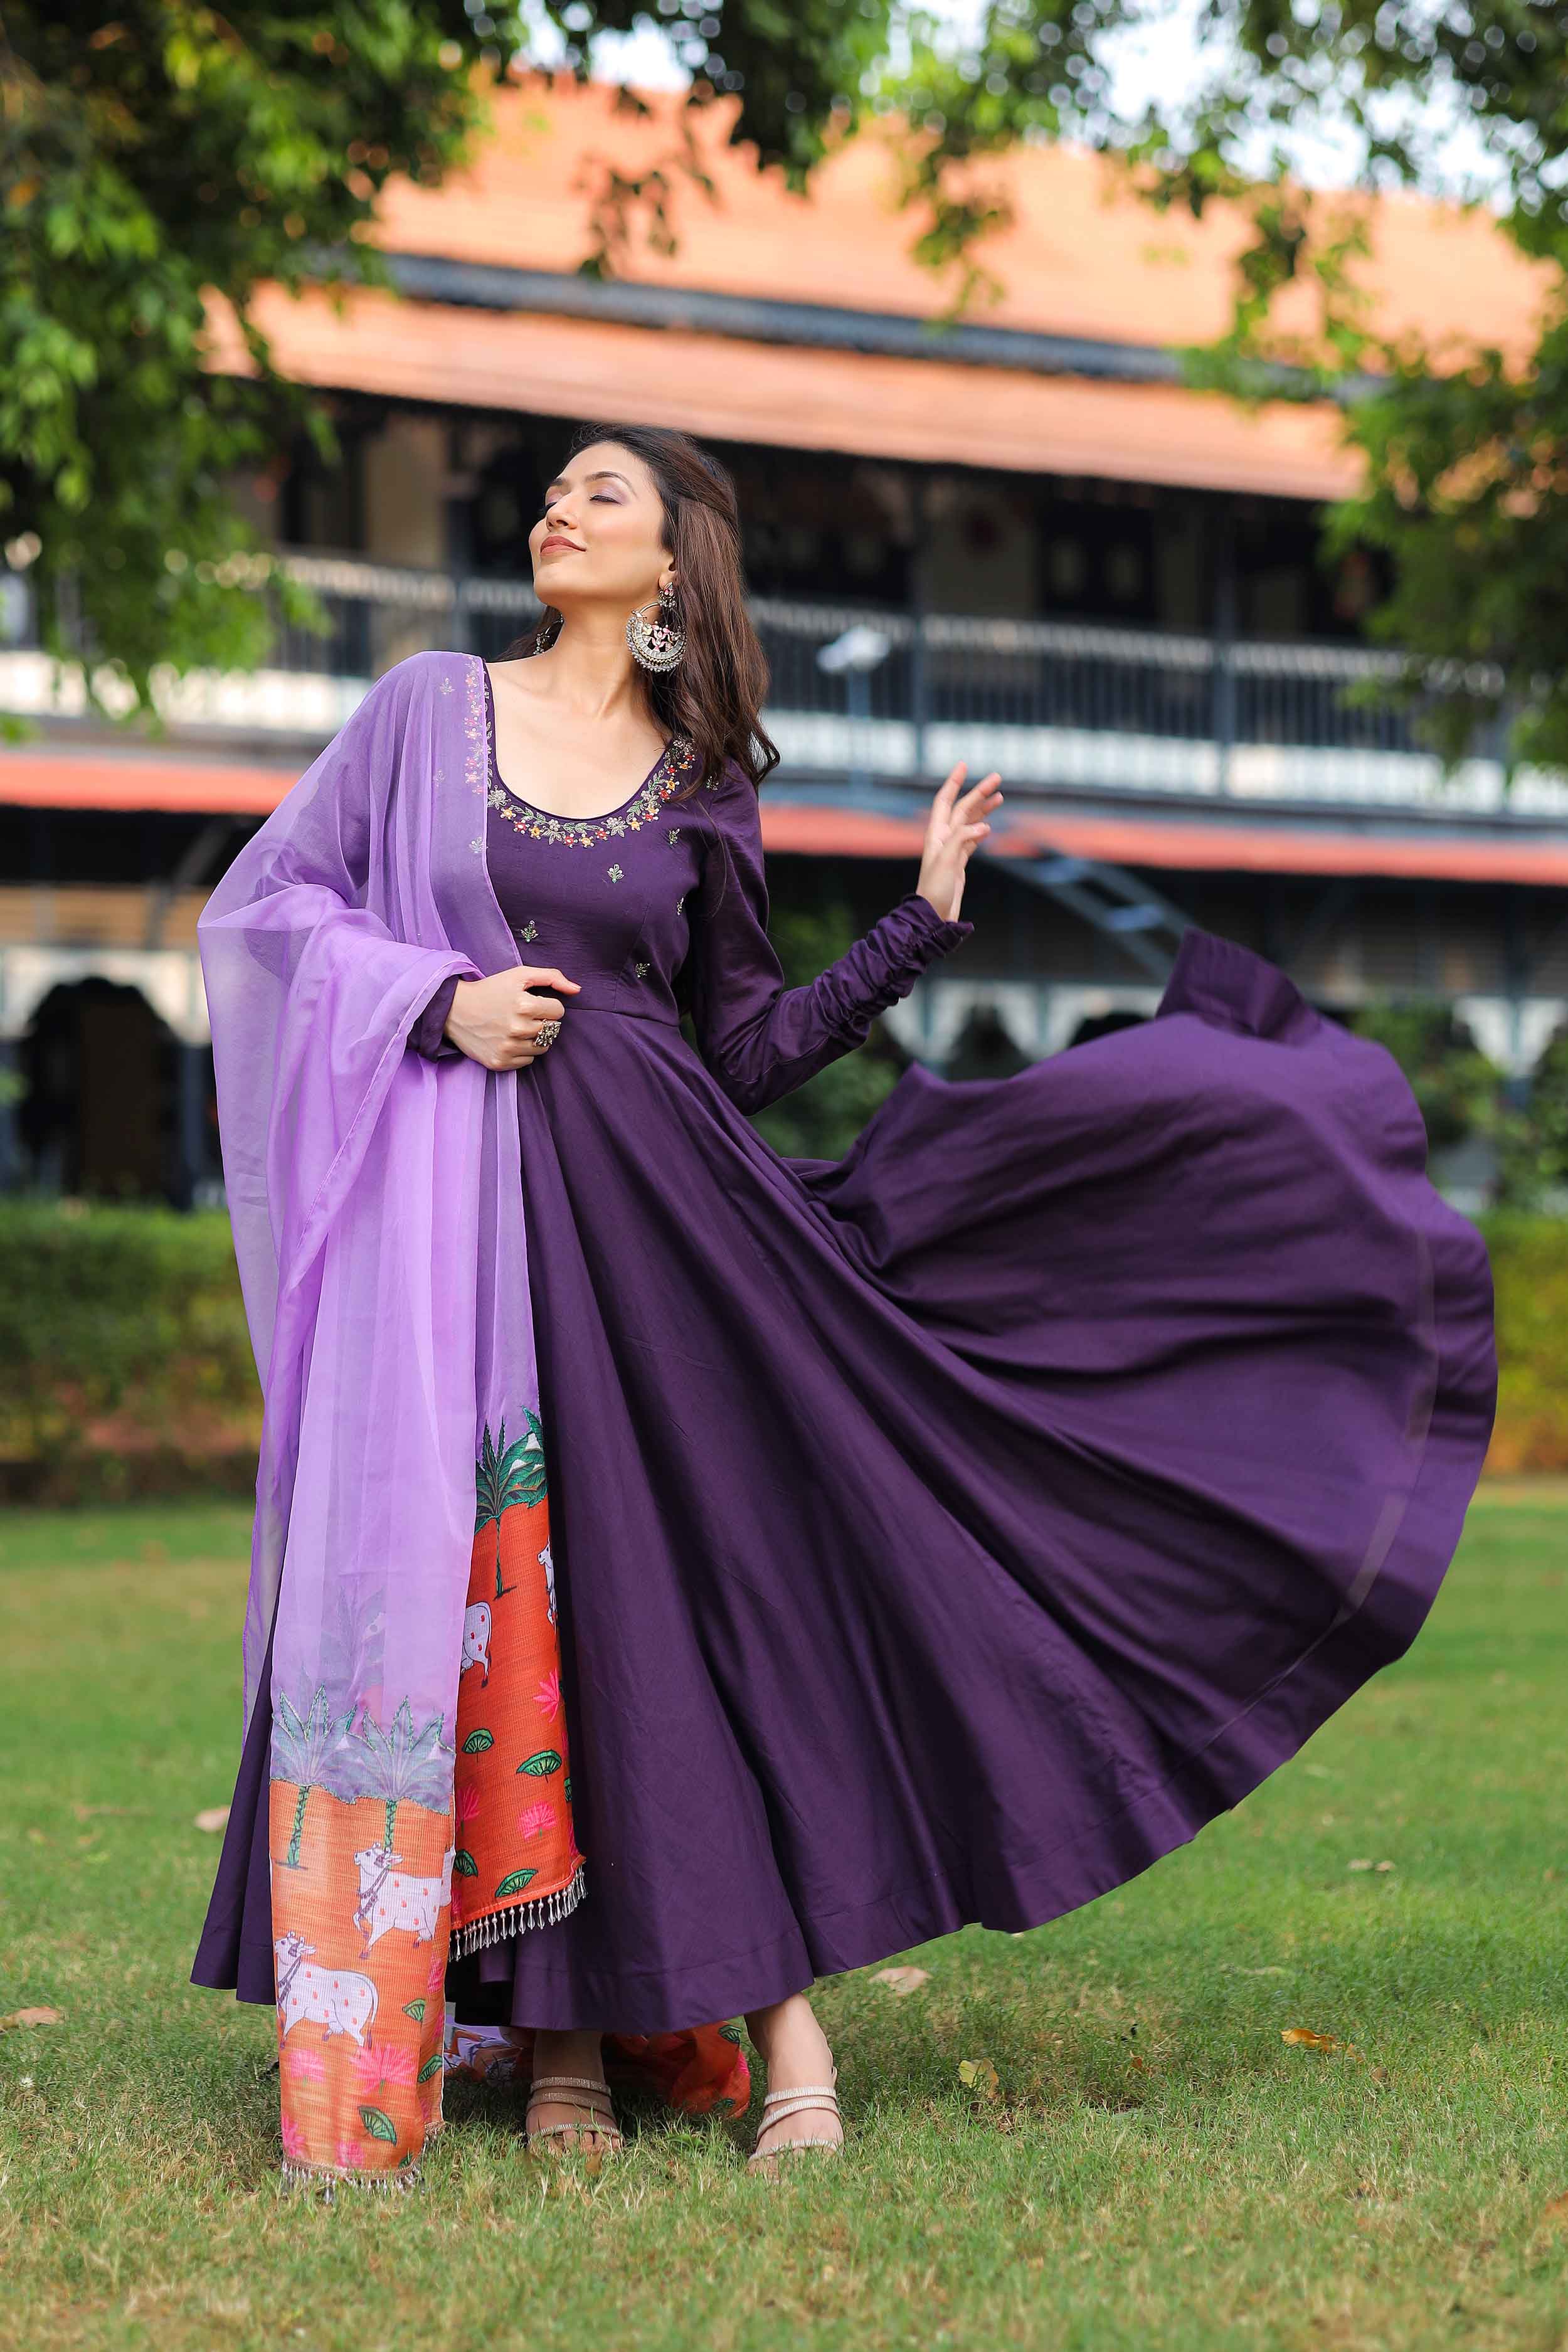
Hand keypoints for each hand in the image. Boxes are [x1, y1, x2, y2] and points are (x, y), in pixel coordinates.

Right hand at [443, 966, 580, 1069]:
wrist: (454, 1010)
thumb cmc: (490, 990)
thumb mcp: (519, 975)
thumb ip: (551, 977)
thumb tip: (577, 990)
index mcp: (524, 1006)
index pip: (558, 1011)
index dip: (548, 1006)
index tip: (532, 1003)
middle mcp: (517, 1029)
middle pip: (552, 1030)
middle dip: (543, 1021)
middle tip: (524, 1015)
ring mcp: (508, 1048)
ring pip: (543, 1047)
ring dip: (535, 1037)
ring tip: (517, 1027)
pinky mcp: (500, 1062)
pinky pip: (528, 1060)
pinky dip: (522, 1051)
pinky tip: (508, 1039)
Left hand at [915, 763, 1001, 922]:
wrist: (933, 917)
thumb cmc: (934, 891)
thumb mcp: (946, 863)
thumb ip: (962, 840)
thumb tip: (984, 826)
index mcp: (936, 835)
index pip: (944, 801)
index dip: (954, 783)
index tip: (964, 765)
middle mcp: (943, 839)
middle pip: (962, 809)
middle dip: (978, 792)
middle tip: (997, 777)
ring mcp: (952, 851)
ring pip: (970, 823)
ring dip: (983, 809)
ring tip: (1000, 796)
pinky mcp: (959, 863)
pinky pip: (972, 839)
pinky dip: (982, 829)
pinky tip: (990, 822)